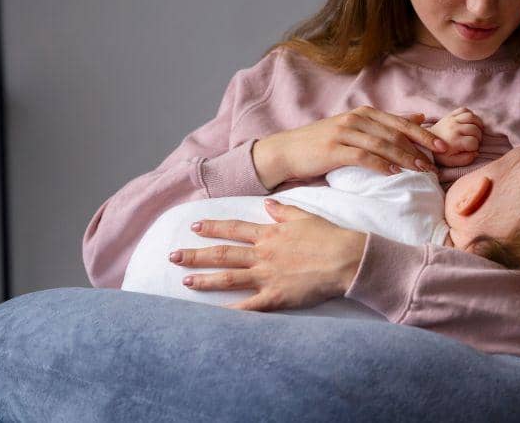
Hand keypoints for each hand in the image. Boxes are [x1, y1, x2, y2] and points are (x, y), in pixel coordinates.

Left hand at [172, 198, 368, 311]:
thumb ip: (282, 211)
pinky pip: (249, 306)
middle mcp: (262, 254)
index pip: (233, 229)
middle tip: (174, 256)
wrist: (346, 258)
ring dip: (205, 279)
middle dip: (195, 254)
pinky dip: (231, 312)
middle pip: (223, 254)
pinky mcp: (276, 297)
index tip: (194, 227)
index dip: (212, 228)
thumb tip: (267, 203)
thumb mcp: (304, 216)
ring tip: (185, 281)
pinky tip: (214, 315)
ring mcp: (267, 276)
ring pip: (229, 278)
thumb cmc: (329, 236)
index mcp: (269, 234)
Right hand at [252, 106, 447, 188]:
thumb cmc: (322, 143)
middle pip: (395, 133)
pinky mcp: (334, 149)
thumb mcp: (355, 128)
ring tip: (422, 170)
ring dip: (405, 158)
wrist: (287, 151)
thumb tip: (419, 117)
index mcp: (363, 113)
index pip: (400, 122)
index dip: (424, 134)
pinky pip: (362, 156)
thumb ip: (385, 124)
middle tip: (438, 162)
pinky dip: (380, 164)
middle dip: (419, 148)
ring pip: (382, 144)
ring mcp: (344, 133)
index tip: (444, 147)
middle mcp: (355, 119)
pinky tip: (393, 173)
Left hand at [429, 107, 484, 167]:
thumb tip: (476, 152)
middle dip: (478, 136)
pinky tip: (469, 123)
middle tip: (474, 140)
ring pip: (471, 117)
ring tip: (475, 131)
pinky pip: (464, 110)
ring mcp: (452, 120)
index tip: (470, 149)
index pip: (474, 142)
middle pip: (475, 129)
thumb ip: (465, 159)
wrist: (426, 142)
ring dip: (477, 124)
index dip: (475, 146)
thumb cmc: (440, 154)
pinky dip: (470, 115)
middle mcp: (453, 128)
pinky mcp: (450, 115)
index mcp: (454, 141)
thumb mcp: (451, 162)